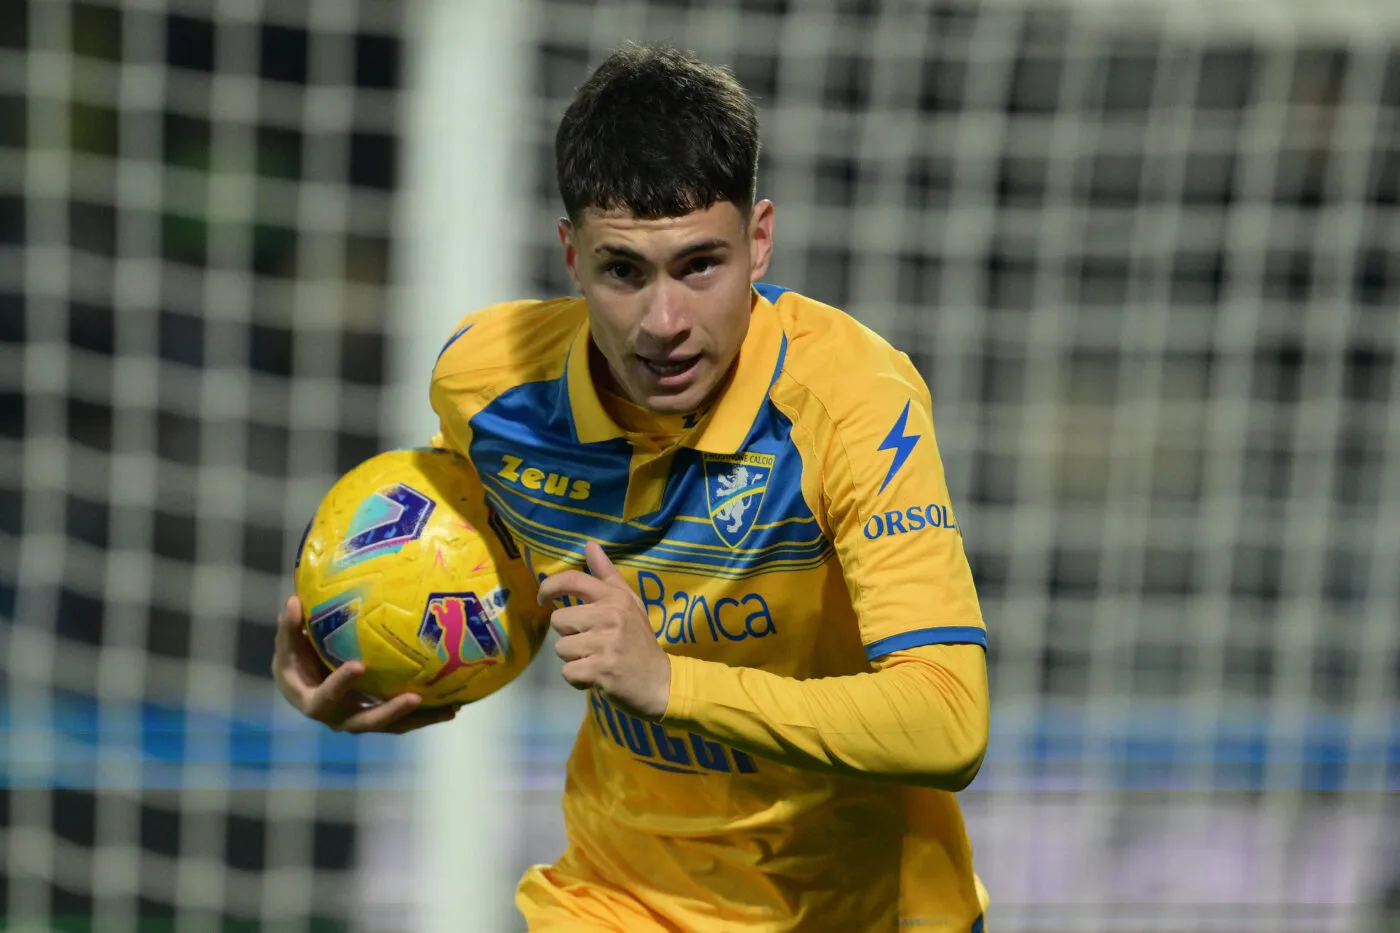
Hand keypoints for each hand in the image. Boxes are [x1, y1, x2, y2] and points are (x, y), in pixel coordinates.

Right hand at [272, 595, 458, 733]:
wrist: (302, 682)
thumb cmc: (295, 659)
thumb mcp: (288, 644)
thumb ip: (291, 627)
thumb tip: (293, 601)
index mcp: (312, 701)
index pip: (325, 698)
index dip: (341, 684)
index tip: (359, 665)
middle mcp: (338, 716)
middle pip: (364, 722)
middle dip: (390, 711)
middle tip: (415, 698)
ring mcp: (360, 718)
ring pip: (391, 725)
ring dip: (419, 719)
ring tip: (449, 710)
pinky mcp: (378, 716)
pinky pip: (403, 720)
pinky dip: (427, 715)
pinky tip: (453, 705)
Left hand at [536, 541, 670, 719]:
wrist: (661, 682)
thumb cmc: (639, 641)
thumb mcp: (629, 603)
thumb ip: (607, 575)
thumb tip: (590, 545)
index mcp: (615, 598)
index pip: (573, 581)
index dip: (550, 586)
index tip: (542, 598)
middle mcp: (610, 616)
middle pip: (559, 620)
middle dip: (569, 635)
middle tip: (591, 644)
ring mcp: (606, 644)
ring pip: (561, 648)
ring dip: (574, 659)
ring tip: (595, 660)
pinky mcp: (601, 670)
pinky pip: (567, 672)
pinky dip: (577, 679)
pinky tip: (595, 677)